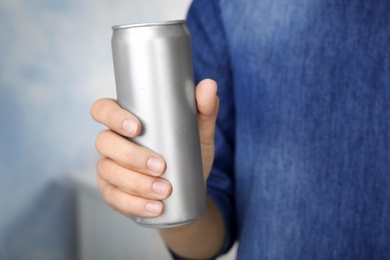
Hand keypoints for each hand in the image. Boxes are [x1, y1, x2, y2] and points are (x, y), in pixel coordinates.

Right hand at [90, 79, 218, 217]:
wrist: (188, 190)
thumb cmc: (188, 154)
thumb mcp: (199, 132)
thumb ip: (204, 109)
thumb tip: (209, 85)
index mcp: (126, 121)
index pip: (103, 110)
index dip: (112, 116)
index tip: (137, 128)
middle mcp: (112, 143)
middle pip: (104, 143)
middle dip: (132, 156)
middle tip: (161, 166)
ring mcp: (109, 168)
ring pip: (109, 172)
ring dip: (136, 183)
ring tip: (165, 190)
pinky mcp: (113, 192)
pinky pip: (115, 198)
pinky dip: (135, 204)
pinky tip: (155, 207)